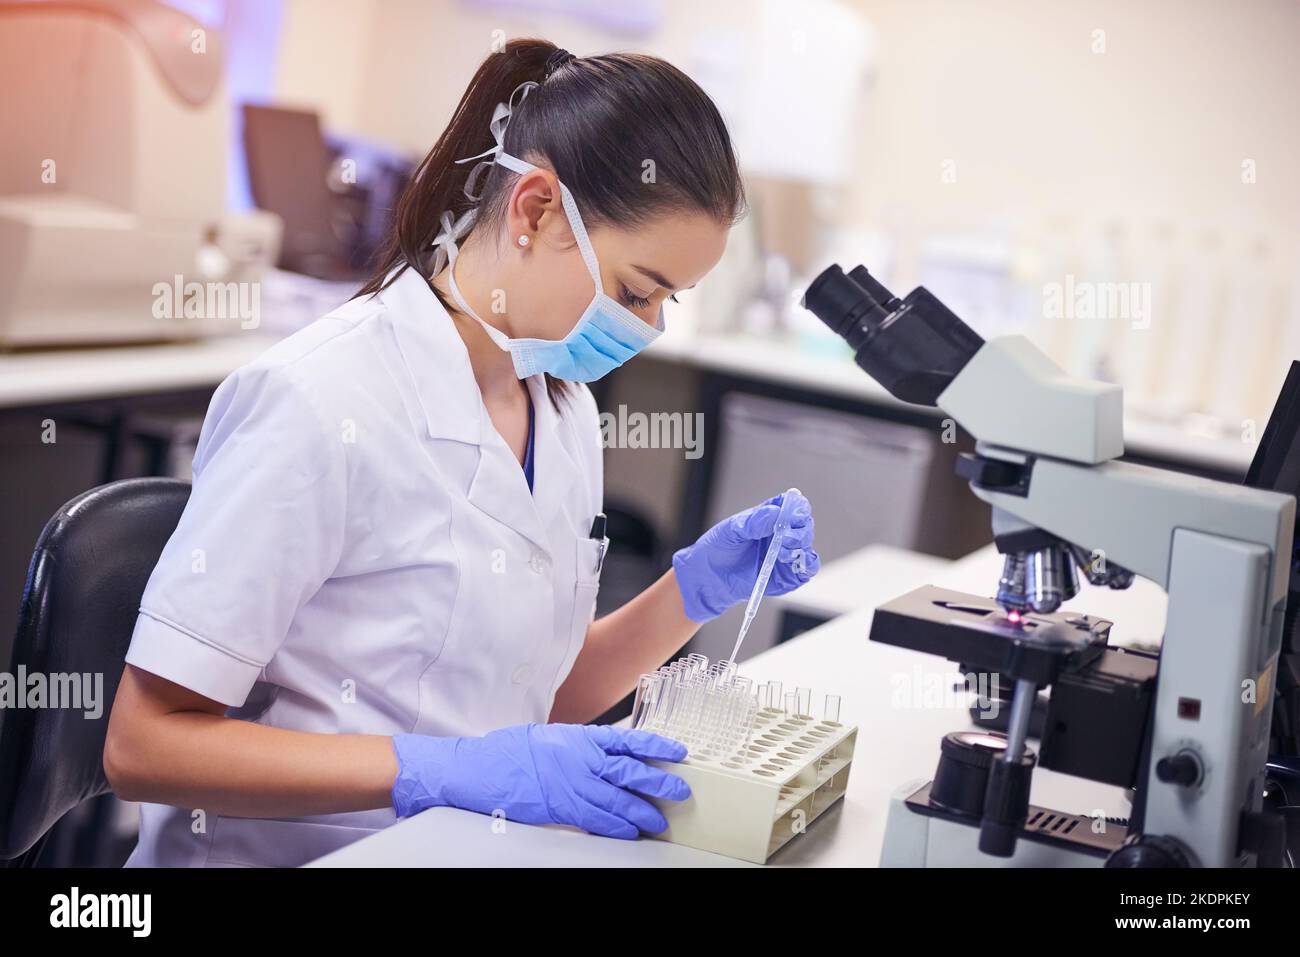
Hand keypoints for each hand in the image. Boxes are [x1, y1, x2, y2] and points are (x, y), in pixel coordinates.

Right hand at [390, 723, 690, 838]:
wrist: (481, 768)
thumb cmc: (512, 751)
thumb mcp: (552, 736)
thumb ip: (581, 744)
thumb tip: (607, 752)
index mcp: (581, 737)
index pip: (629, 739)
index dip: (657, 746)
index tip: (678, 751)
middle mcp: (582, 759)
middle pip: (632, 771)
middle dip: (660, 782)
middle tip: (681, 790)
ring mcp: (573, 784)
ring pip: (619, 799)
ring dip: (643, 811)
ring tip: (660, 820)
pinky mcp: (562, 808)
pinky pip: (598, 819)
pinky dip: (617, 826)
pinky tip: (630, 831)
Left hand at [671, 489, 819, 622]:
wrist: (709, 578)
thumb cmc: (718, 548)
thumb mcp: (731, 530)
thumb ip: (753, 522)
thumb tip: (774, 514)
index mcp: (770, 516)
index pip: (793, 505)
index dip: (797, 508)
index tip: (792, 515)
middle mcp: (782, 533)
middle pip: (804, 525)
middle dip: (800, 530)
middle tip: (786, 537)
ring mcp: (786, 553)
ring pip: (807, 546)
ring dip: (801, 547)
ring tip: (783, 553)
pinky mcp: (788, 575)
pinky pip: (807, 570)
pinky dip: (807, 566)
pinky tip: (795, 564)